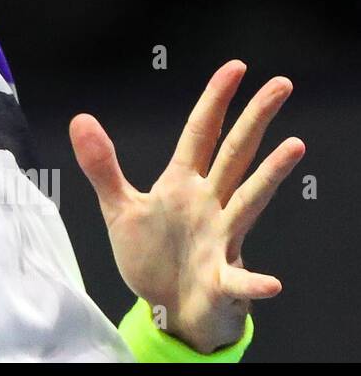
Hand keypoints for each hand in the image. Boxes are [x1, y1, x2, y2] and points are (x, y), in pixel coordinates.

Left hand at [70, 60, 305, 353]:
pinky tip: (269, 283)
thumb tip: (80, 118)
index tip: (236, 68)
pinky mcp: (221, 281)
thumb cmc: (153, 255)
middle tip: (281, 84)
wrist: (169, 308)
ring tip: (293, 147)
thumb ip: (102, 166)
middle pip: (235, 154)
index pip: (201, 133)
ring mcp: (220, 240)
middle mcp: (209, 205)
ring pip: (248, 201)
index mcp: (183, 184)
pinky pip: (240, 280)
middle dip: (255, 119)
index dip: (215, 100)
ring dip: (270, 176)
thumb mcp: (120, 207)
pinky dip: (254, 281)